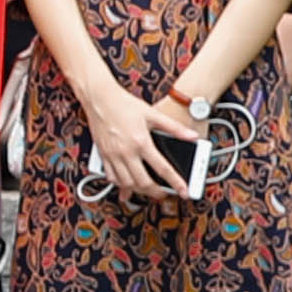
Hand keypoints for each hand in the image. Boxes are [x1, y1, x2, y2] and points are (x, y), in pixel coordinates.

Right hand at [76, 80, 199, 194]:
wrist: (99, 98)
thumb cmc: (124, 104)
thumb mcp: (152, 114)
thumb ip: (174, 127)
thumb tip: (192, 137)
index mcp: (141, 141)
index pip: (163, 168)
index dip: (176, 183)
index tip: (184, 192)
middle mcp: (126, 151)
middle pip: (143, 182)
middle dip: (156, 192)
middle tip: (164, 193)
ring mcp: (112, 155)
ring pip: (126, 183)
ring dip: (139, 191)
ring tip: (148, 190)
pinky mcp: (103, 155)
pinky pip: (111, 177)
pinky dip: (120, 185)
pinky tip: (127, 184)